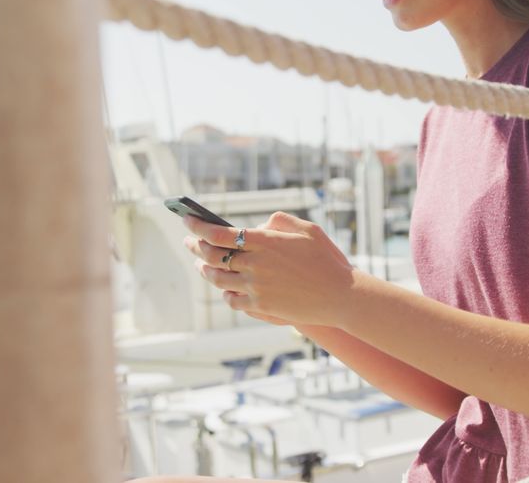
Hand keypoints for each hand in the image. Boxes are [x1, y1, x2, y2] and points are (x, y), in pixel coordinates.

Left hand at [182, 211, 355, 327]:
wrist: (341, 295)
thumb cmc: (326, 259)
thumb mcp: (307, 229)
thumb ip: (278, 221)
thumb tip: (256, 226)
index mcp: (265, 242)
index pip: (219, 234)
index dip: (198, 227)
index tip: (187, 221)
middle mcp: (255, 265)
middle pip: (212, 255)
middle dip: (195, 246)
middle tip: (189, 241)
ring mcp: (256, 287)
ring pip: (218, 278)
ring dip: (205, 269)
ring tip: (201, 264)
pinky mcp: (261, 306)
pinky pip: (232, 300)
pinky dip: (225, 291)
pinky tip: (224, 286)